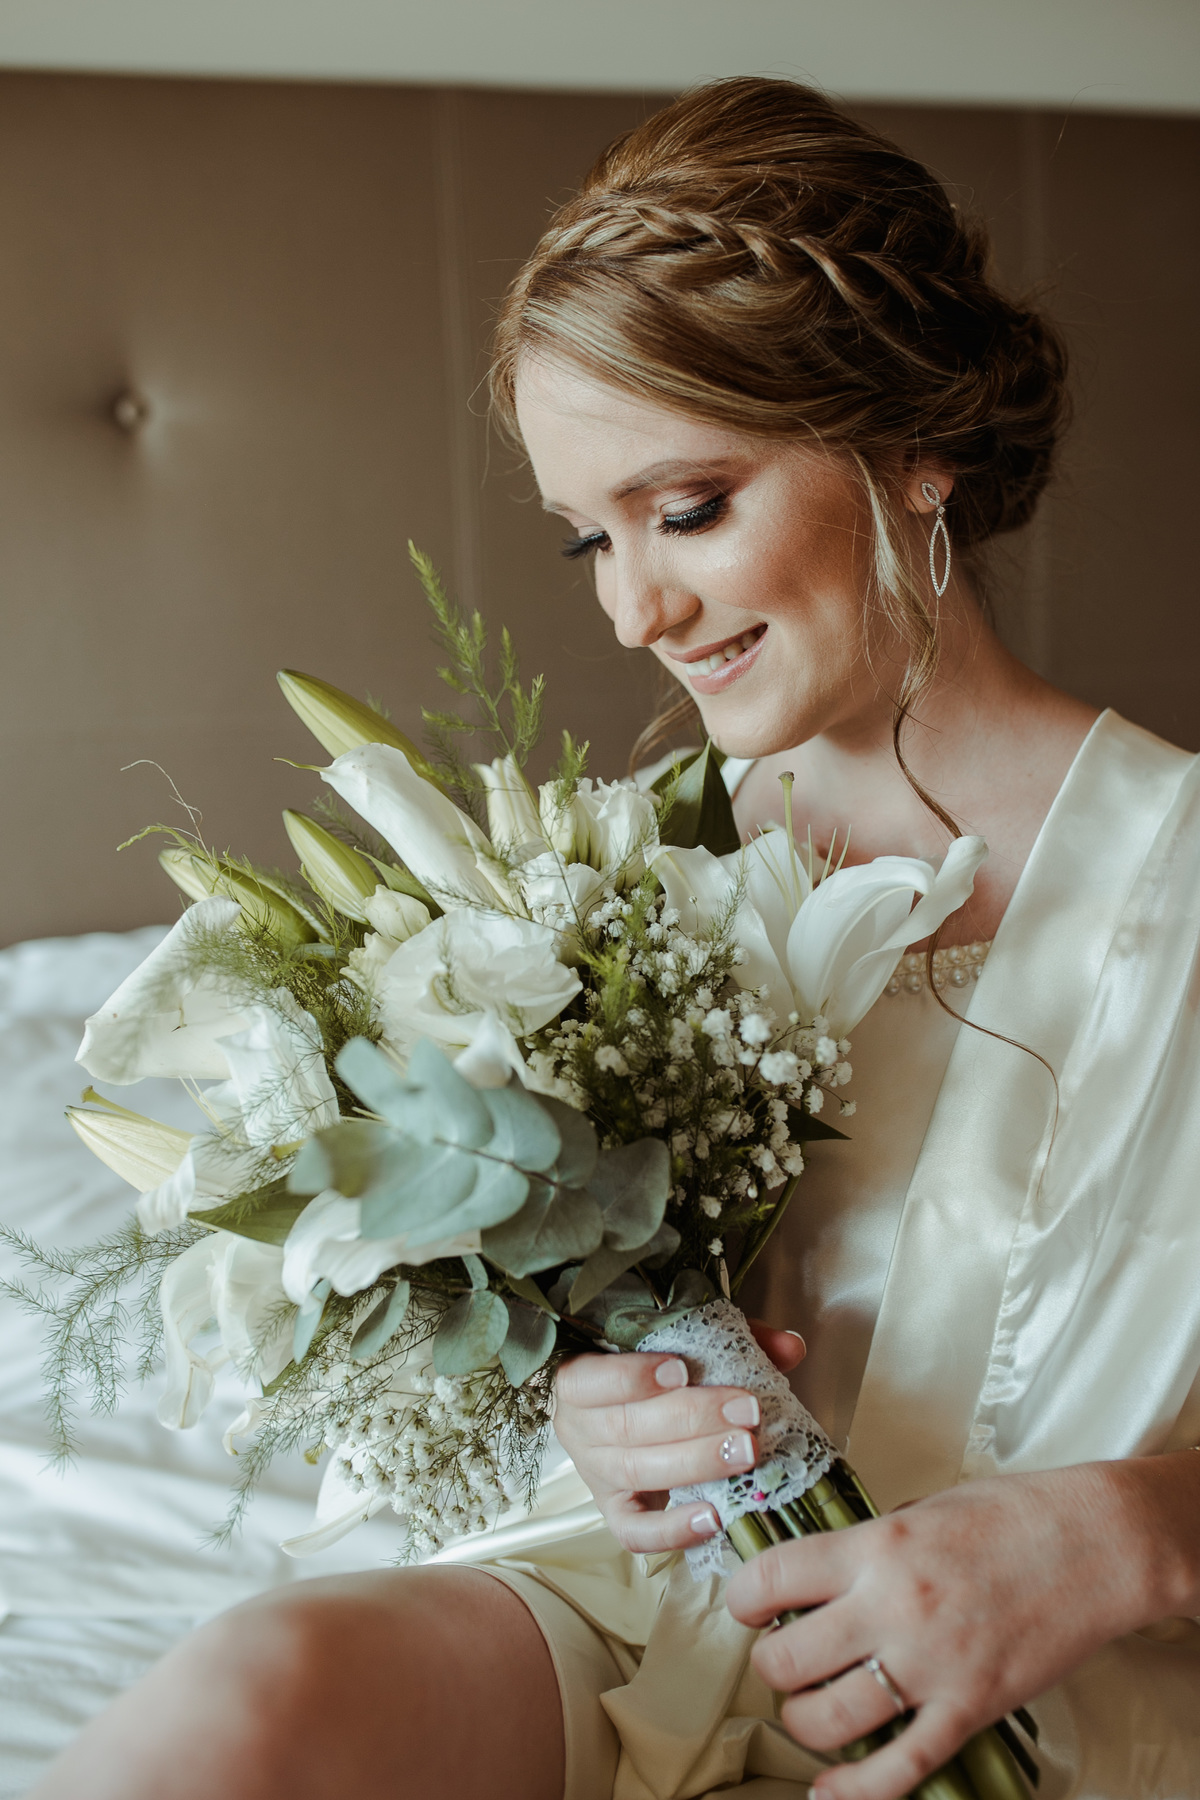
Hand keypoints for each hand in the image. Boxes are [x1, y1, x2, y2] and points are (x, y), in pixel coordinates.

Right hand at [553, 1322, 804, 1553]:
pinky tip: (714, 1518)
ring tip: (746, 1451)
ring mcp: (595, 1475)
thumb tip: (792, 1346)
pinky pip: (636, 1531)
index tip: (683, 1369)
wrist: (624, 1413)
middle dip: (692, 1418)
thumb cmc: (652, 1372)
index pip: (590, 1379)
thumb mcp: (682, 1343)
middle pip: (627, 1427)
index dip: (632, 1376)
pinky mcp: (615, 1513)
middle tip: (746, 1411)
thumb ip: (731, 1339)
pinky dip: (674, 1530)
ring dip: (697, 1462)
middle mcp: (579, 1429)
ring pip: (638, 1472)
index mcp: (578, 1378)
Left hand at [725, 1460, 1180, 1799]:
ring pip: (829, 1719)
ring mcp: (932, 1665)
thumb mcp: (924, 1505)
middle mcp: (894, 1607)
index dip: (742, 1598)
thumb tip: (830, 1569)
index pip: (773, 1578)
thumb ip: (873, 1542)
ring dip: (803, 1722)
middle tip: (780, 1658)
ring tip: (808, 1708)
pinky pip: (899, 1767)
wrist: (1095, 1543)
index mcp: (878, 1545)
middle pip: (788, 1659)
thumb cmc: (1013, 1514)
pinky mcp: (970, 1709)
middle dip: (769, 1666)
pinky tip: (830, 1791)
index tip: (746, 1606)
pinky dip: (856, 1790)